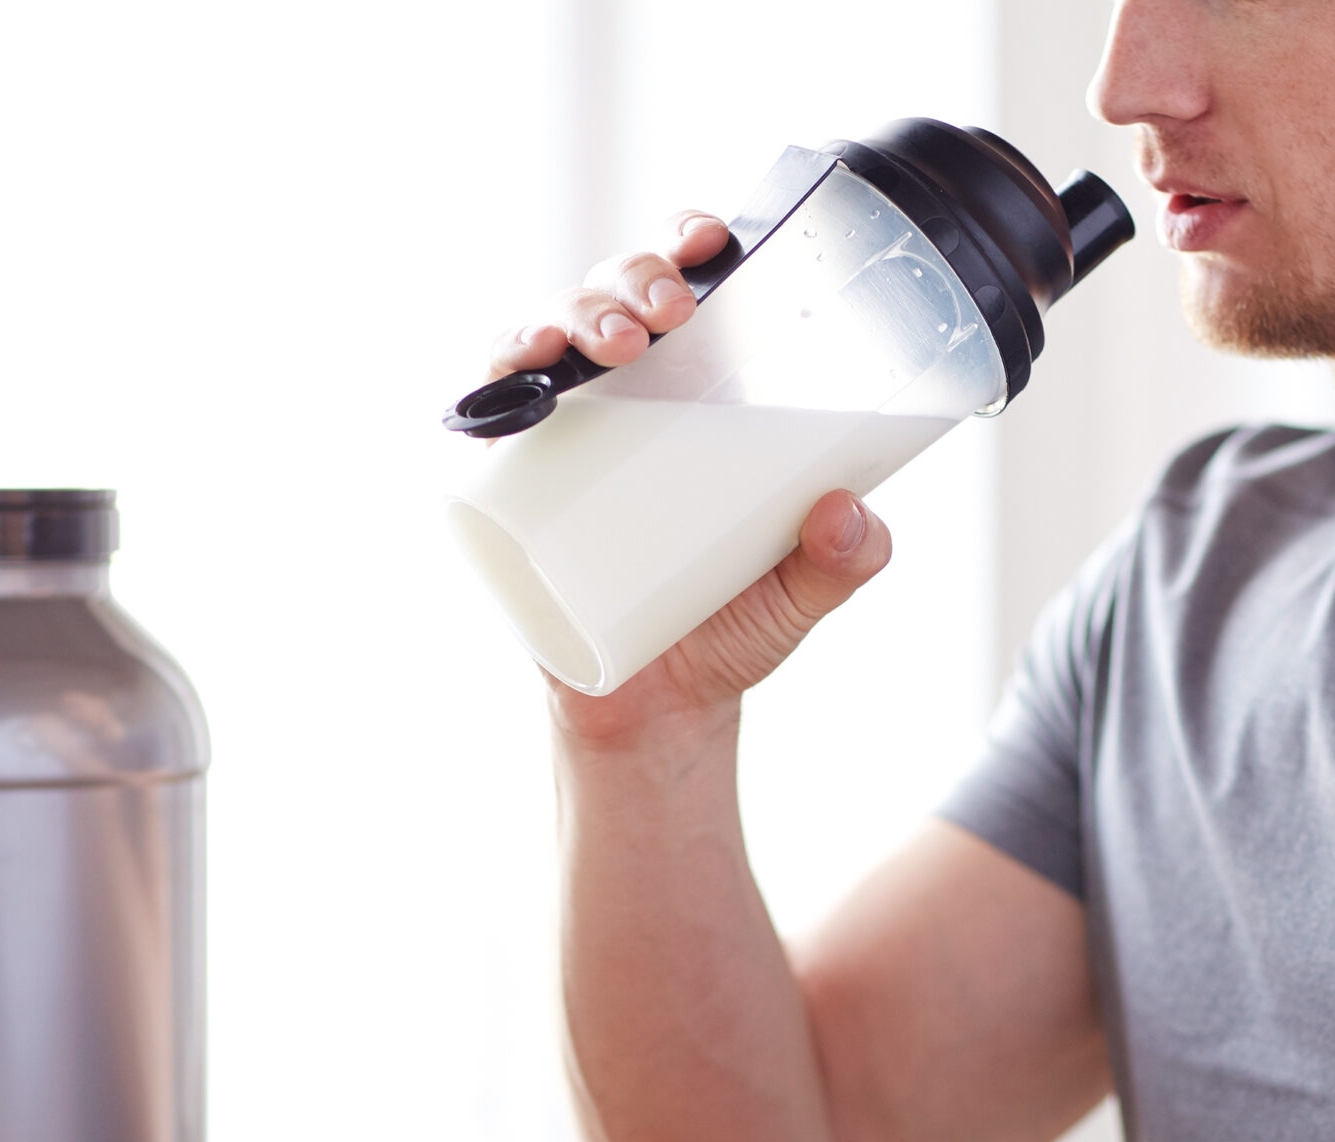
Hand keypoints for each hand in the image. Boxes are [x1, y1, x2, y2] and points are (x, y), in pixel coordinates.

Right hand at [484, 213, 897, 747]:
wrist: (662, 709)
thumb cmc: (732, 623)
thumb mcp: (805, 591)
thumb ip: (845, 558)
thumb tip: (848, 514)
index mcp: (696, 388)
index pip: (686, 284)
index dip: (689, 241)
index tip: (714, 240)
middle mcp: (622, 395)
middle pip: (612, 291)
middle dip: (633, 277)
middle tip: (670, 315)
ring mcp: (562, 433)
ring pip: (547, 332)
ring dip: (570, 314)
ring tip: (612, 346)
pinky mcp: (511, 484)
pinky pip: (486, 409)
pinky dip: (495, 377)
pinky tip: (521, 371)